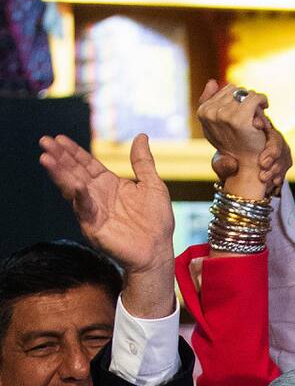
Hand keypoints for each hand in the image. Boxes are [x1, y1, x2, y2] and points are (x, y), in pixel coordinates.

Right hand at [38, 133, 173, 276]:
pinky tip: (76, 185)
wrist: (158, 250)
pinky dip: (80, 197)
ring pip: (72, 188)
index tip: (58, 138)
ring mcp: (93, 210)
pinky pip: (85, 210)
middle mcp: (97, 195)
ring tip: (46, 158)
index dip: (73, 151)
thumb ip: (143, 162)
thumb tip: (141, 136)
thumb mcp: (153, 185)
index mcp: (109, 184)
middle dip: (59, 157)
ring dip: (59, 173)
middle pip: (75, 172)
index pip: (86, 163)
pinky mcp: (94, 226)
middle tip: (45, 141)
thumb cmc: (157, 221)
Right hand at [196, 81, 270, 199]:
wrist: (246, 164)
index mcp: (203, 111)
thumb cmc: (234, 144)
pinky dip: (263, 100)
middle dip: (245, 99)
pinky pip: (254, 98)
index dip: (239, 98)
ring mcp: (224, 115)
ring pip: (245, 93)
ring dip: (254, 102)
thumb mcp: (217, 124)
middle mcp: (210, 112)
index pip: (225, 89)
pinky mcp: (239, 119)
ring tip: (256, 116)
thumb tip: (213, 81)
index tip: (245, 110)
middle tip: (252, 114)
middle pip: (235, 89)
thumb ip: (211, 102)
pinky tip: (266, 107)